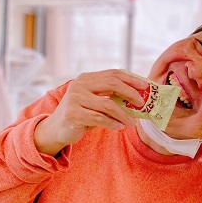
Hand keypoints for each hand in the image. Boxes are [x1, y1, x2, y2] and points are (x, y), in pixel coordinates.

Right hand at [34, 70, 148, 155]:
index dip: (130, 79)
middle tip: (141, 103)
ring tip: (132, 123)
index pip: (113, 74)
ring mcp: (75, 99)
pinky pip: (99, 118)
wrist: (56, 128)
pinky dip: (112, 123)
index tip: (145, 86)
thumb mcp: (95, 101)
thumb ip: (110, 96)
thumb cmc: (81, 114)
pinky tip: (119, 126)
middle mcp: (80, 85)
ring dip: (123, 114)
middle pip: (112, 84)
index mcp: (87, 78)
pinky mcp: (73, 114)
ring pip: (107, 104)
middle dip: (130, 93)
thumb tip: (138, 97)